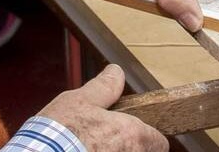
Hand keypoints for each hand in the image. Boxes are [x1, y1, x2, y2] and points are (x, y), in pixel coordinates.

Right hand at [36, 64, 165, 151]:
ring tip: (91, 150)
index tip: (135, 135)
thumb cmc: (59, 134)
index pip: (159, 142)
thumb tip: (115, 73)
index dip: (148, 137)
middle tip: (107, 142)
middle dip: (128, 148)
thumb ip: (104, 87)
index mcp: (132, 135)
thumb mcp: (80, 101)